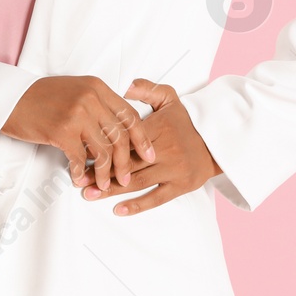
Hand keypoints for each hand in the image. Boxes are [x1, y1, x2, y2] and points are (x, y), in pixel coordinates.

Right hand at [1, 75, 156, 192]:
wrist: (10, 98)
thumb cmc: (42, 97)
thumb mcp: (76, 90)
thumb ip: (99, 103)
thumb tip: (119, 129)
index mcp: (97, 87)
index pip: (130, 115)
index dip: (142, 138)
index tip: (149, 155)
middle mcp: (91, 98)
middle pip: (120, 136)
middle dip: (126, 163)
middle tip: (126, 179)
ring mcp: (77, 114)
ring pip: (103, 152)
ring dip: (104, 174)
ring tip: (102, 185)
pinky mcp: (61, 131)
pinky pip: (79, 159)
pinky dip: (79, 172)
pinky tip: (77, 178)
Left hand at [80, 78, 221, 215]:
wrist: (217, 141)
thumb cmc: (187, 121)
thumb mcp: (170, 98)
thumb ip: (147, 89)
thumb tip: (126, 86)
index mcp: (158, 128)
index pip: (126, 138)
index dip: (104, 146)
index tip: (83, 151)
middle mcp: (165, 150)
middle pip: (127, 162)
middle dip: (100, 170)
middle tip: (78, 178)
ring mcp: (173, 169)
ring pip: (137, 181)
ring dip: (111, 189)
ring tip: (89, 194)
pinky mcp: (180, 185)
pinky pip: (156, 198)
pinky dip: (137, 205)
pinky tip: (118, 209)